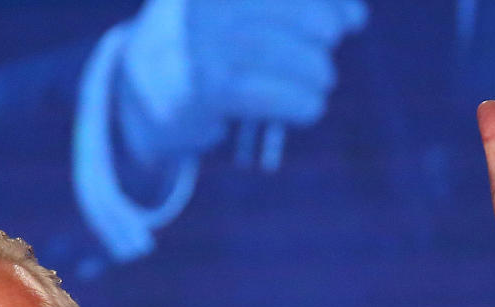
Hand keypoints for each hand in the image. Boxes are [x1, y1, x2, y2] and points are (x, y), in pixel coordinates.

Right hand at [118, 0, 367, 167]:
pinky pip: (269, 94)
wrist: (140, 94)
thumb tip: (354, 19)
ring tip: (319, 85)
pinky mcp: (201, 89)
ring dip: (316, 74)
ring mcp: (198, 42)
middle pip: (294, 10)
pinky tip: (308, 107)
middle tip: (326, 57)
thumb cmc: (207, 45)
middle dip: (325, 35)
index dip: (331, 1)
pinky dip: (300, 102)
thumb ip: (292, 5)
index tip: (354, 22)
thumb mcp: (240, 10)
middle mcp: (203, 3)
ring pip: (286, 54)